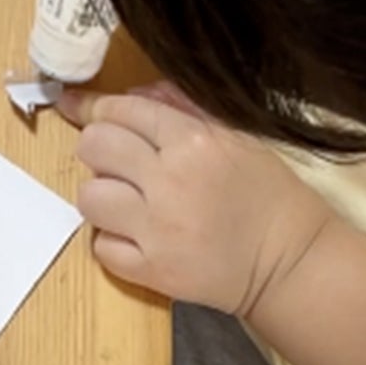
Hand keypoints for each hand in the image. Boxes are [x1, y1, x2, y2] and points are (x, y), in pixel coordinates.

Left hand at [60, 84, 334, 315]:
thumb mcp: (238, 138)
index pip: (124, 110)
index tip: (75, 104)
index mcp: (194, 142)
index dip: (95, 106)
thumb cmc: (268, 196)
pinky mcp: (151, 271)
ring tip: (127, 202)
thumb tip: (136, 94)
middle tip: (120, 162)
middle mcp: (169, 182)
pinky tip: (137, 236)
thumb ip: (185, 109)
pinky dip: (112, 239)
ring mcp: (156, 230)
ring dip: (102, 195)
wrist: (290, 263)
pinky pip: (100, 245)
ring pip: (89, 196)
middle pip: (94, 146)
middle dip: (99, 148)